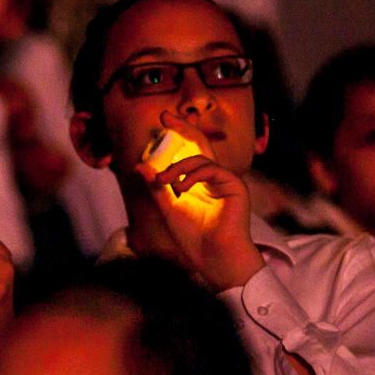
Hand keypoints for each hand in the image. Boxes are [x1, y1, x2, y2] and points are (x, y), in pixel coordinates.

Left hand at [133, 111, 263, 290]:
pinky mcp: (235, 185)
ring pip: (201, 158)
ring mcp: (225, 180)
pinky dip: (193, 175)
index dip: (178, 135)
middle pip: (200, 144)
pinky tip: (181, 188)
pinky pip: (212, 169)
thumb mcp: (168, 209)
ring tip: (165, 182)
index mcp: (199, 182)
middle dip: (183, 128)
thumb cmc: (194, 238)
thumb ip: (156, 188)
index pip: (188, 152)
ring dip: (178, 167)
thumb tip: (139, 166)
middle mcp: (213, 178)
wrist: (213, 258)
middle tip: (164, 116)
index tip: (162, 121)